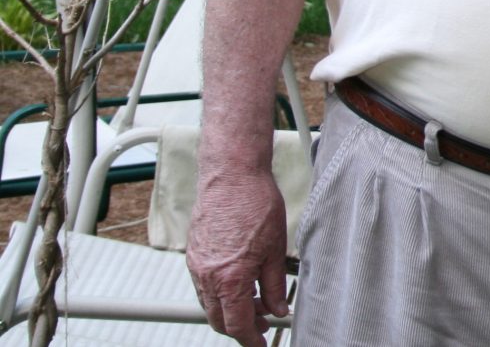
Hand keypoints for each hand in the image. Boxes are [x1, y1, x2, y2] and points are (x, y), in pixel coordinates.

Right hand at [186, 167, 289, 344]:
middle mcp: (207, 277)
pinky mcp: (194, 255)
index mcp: (229, 280)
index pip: (237, 325)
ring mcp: (197, 266)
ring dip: (229, 309)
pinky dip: (220, 292)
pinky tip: (239, 281)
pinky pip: (204, 286)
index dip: (251, 339)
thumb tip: (278, 309)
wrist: (232, 176)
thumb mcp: (276, 250)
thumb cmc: (255, 205)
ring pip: (209, 304)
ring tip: (255, 300)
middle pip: (218, 320)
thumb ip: (275, 286)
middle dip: (240, 327)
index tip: (262, 343)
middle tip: (263, 324)